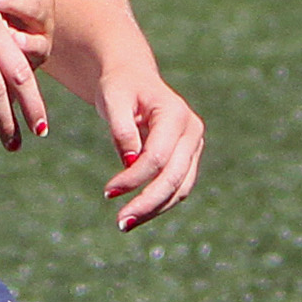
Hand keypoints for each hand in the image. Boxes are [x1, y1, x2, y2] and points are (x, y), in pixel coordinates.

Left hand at [97, 71, 202, 228]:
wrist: (132, 78)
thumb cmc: (119, 86)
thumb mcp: (114, 99)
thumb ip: (122, 129)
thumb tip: (130, 162)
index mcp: (175, 114)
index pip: (158, 156)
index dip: (134, 178)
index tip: (108, 193)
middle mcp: (192, 130)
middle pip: (174, 176)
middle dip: (148, 202)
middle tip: (121, 223)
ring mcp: (194, 145)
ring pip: (181, 187)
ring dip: (155, 208)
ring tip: (125, 224)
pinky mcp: (189, 157)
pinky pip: (178, 186)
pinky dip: (159, 202)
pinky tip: (136, 213)